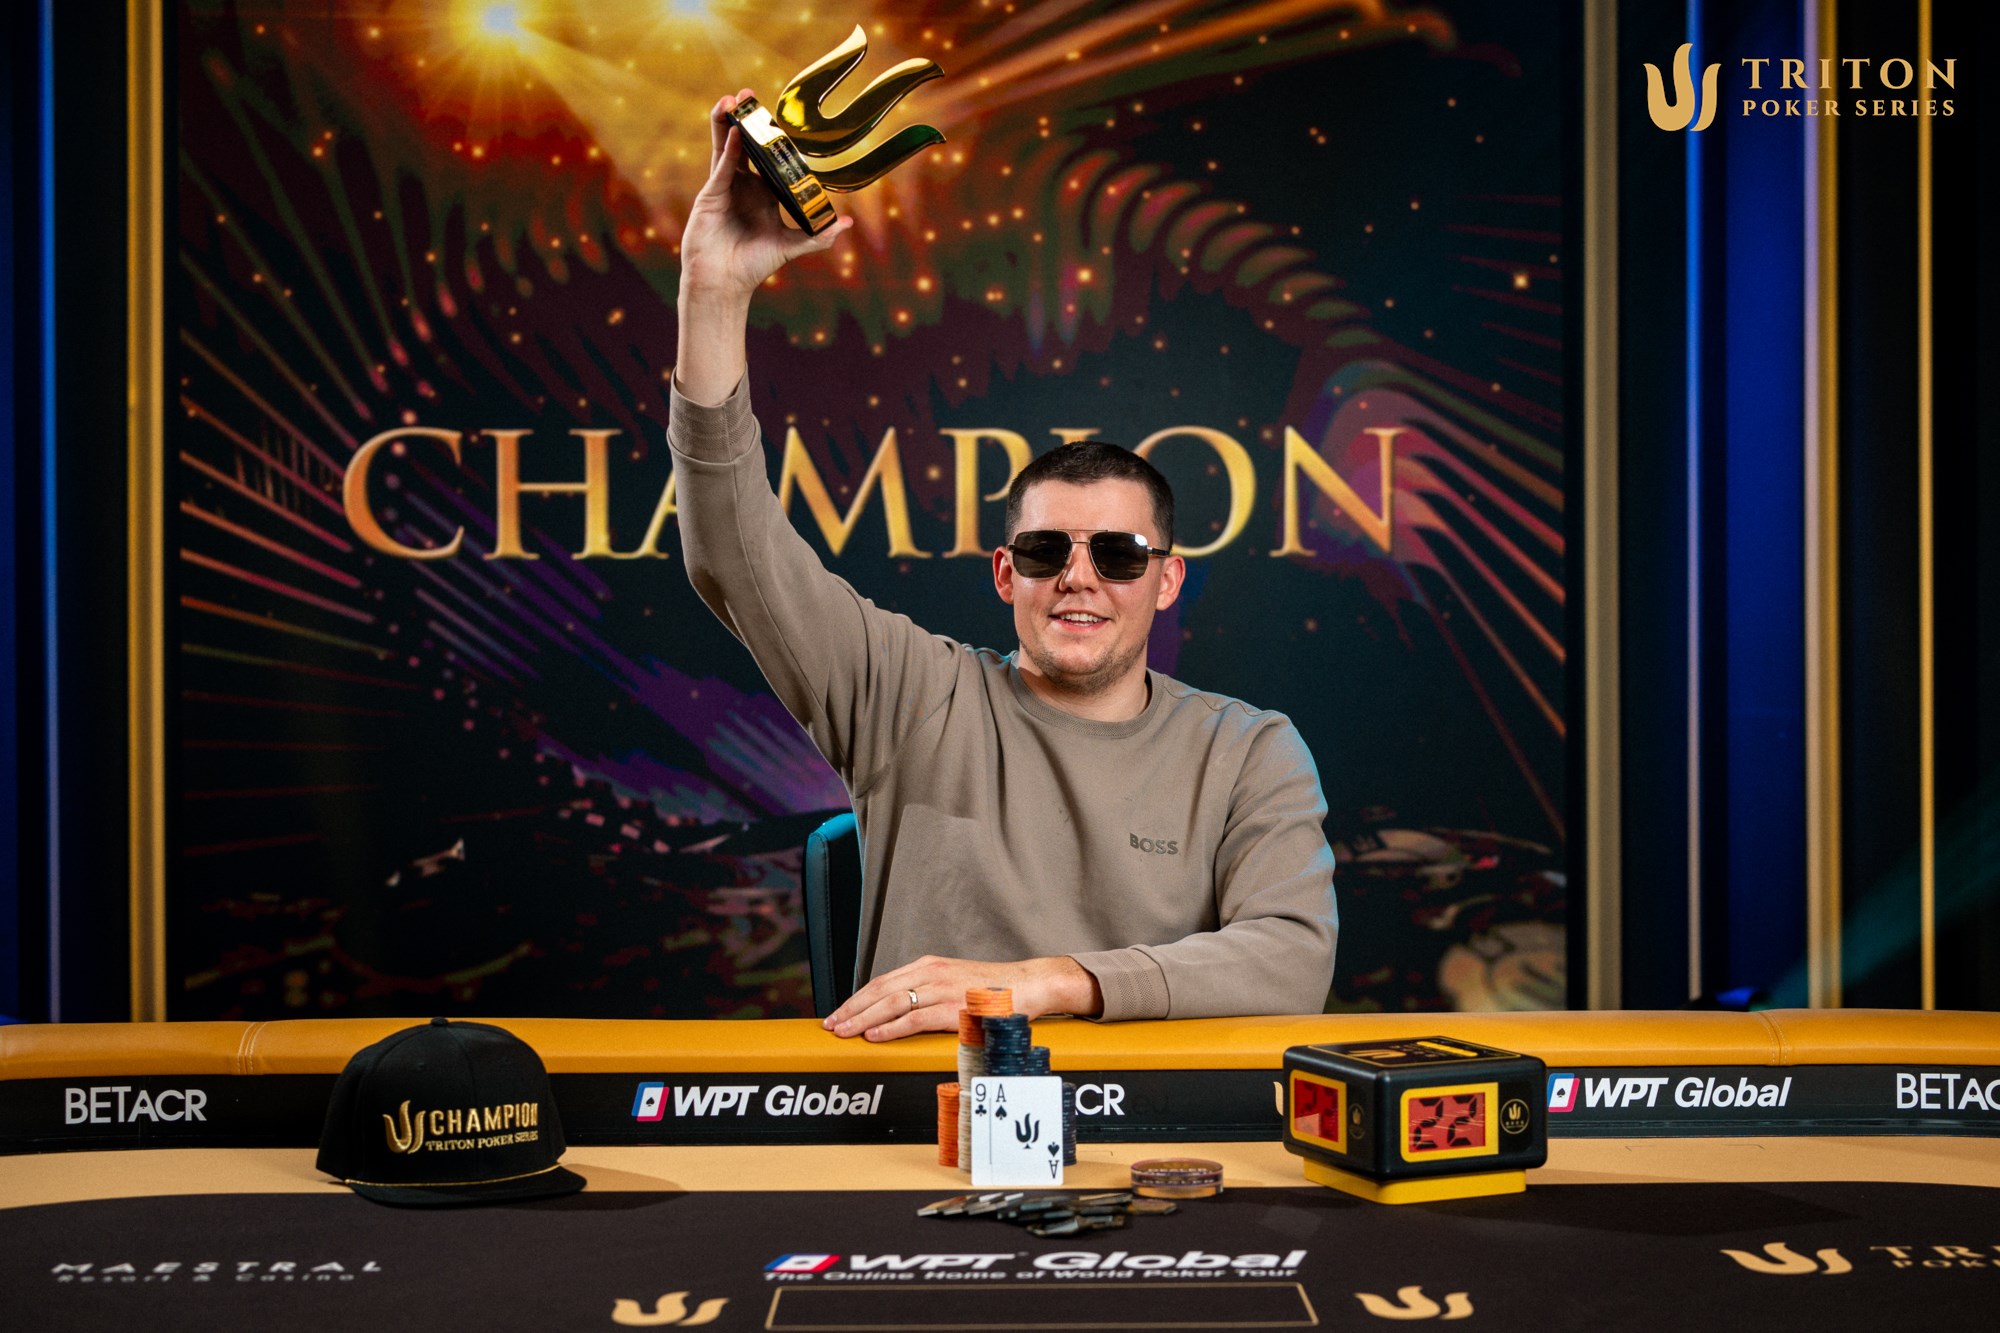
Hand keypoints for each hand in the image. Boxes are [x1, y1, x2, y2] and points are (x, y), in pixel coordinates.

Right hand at [680, 91, 853, 301]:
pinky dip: (729, 148)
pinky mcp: (711, 194)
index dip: (772, 137)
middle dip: (746, 120)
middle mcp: (743, 185)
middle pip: (745, 144)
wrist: (724, 283)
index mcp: (762, 193)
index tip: (778, 116)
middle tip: (749, 93)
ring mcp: (725, 187)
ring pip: (726, 147)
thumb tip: (847, 223)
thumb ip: (818, 235)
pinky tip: (735, 131)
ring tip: (732, 99)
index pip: (769, 158)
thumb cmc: (753, 266)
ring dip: (728, 122)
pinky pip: (722, 166)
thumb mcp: (791, 246)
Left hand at [822, 955, 1103, 1041]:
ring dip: (863, 1019)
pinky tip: (875, 1036)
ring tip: (843, 1031)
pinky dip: (891, 1028)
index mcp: (930, 966)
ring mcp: (944, 989)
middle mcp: (932, 972)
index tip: (838, 1012)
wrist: (1032, 984)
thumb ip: (930, 993)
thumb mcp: (956, 983)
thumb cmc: (995, 990)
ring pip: (892, 1003)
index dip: (857, 998)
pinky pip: (916, 1019)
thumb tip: (901, 1012)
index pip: (883, 981)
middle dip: (851, 1008)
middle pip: (880, 990)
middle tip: (829, 1025)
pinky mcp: (956, 1008)